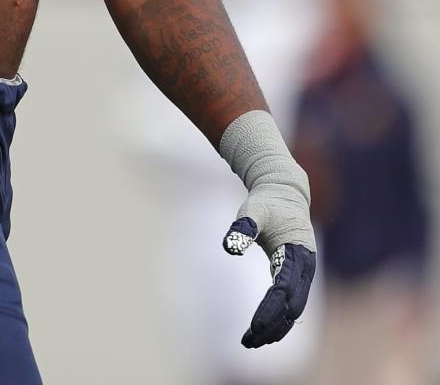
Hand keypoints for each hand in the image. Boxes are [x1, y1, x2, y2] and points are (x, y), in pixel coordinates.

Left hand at [222, 212, 315, 347]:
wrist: (284, 192)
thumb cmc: (266, 203)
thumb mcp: (253, 211)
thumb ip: (242, 228)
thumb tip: (229, 248)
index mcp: (297, 252)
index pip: (284, 290)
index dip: (270, 310)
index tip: (253, 326)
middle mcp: (305, 266)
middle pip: (292, 307)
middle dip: (272, 326)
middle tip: (248, 341)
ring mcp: (303, 273)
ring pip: (294, 310)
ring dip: (275, 328)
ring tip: (250, 342)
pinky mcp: (297, 276)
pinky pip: (290, 303)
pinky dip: (278, 319)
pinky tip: (260, 331)